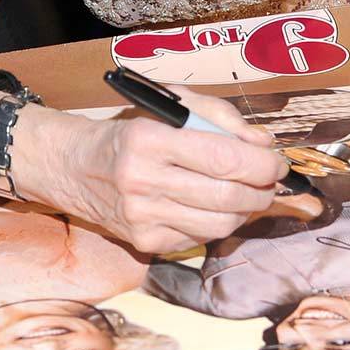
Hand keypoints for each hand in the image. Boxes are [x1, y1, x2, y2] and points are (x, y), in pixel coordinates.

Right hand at [18, 89, 310, 255]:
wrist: (72, 167)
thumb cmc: (129, 131)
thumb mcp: (168, 106)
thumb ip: (219, 116)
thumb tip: (263, 143)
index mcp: (149, 139)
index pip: (224, 158)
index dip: (263, 163)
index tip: (277, 161)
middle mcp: (143, 181)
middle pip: (228, 196)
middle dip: (263, 190)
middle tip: (270, 180)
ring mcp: (142, 218)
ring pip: (220, 225)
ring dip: (246, 211)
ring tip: (248, 194)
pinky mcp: (143, 243)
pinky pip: (200, 239)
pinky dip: (218, 224)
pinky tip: (215, 207)